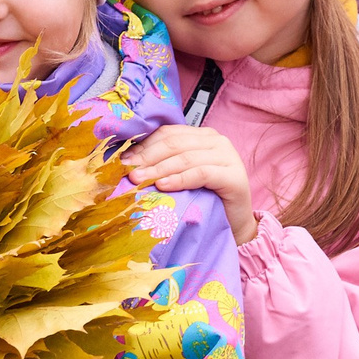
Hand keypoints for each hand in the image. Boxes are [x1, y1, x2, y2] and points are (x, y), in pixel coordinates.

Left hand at [124, 125, 255, 243]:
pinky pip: (202, 173)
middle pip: (175, 144)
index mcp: (202, 136)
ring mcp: (228, 156)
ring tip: (139, 180)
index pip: (168, 134)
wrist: (235, 224)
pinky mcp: (234, 176)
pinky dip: (180, 179)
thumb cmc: (206, 199)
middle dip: (148, 157)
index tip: (124, 161)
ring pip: (186, 157)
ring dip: (159, 169)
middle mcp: (217, 141)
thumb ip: (164, 165)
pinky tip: (163, 186)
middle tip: (128, 172)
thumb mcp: (182, 177)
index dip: (144, 146)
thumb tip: (129, 163)